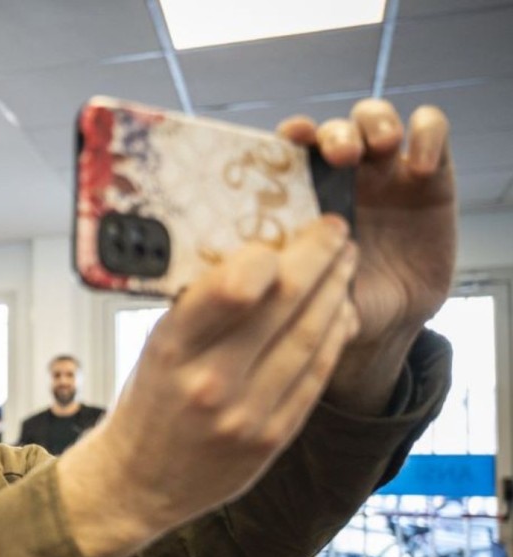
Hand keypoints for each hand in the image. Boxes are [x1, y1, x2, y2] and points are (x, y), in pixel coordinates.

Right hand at [57, 217, 358, 556]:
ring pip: (310, 338)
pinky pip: (317, 376)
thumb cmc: (147, 402)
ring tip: (345, 264)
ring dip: (336, 292)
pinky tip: (340, 311)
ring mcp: (247, 414)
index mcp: (172, 349)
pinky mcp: (273, 438)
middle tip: (335, 230)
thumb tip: (262, 257)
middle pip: (284, 305)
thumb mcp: (156, 347)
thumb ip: (204, 311)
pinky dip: (334, 337)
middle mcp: (210, 382)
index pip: (234, 287)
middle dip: (318, 259)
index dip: (271, 254)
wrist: (138, 483)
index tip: (286, 232)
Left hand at [278, 100, 454, 413]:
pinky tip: (422, 166)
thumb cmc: (335, 300)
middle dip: (335, 133)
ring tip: (382, 145)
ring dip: (376, 122)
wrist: (391, 318)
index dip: (288, 138)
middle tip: (340, 155)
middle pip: (332, 129)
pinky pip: (431, 130)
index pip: (288, 150)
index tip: (289, 140)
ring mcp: (384, 169)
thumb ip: (286, 282)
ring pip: (375, 118)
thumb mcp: (307, 295)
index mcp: (301, 194)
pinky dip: (429, 135)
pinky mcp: (431, 174)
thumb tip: (245, 283)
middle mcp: (339, 174)